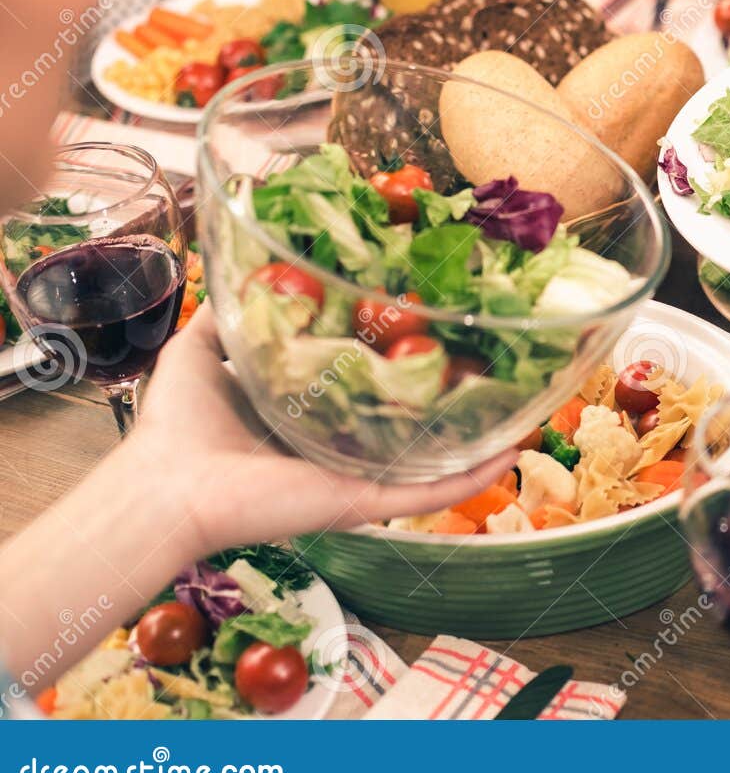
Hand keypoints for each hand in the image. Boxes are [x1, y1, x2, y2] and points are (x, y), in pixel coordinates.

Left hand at [132, 304, 515, 555]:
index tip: (434, 319)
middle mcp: (341, 444)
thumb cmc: (177, 427)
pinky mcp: (361, 500)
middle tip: (493, 358)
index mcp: (308, 412)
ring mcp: (356, 475)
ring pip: (432, 457)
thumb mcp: (201, 350)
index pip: (368, 381)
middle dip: (452, 395)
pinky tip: (510, 453)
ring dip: (479, 439)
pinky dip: (471, 477)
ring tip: (522, 408)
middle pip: (409, 419)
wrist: (165, 487)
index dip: (403, 353)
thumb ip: (231, 314)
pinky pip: (427, 491)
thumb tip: (245, 271)